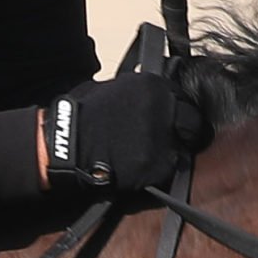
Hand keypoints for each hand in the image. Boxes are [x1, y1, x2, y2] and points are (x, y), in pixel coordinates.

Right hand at [37, 64, 213, 195]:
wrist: (66, 145)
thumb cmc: (80, 116)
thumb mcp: (109, 88)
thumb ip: (136, 93)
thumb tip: (146, 99)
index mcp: (153, 86)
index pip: (181, 98)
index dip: (175, 111)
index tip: (169, 120)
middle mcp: (163, 110)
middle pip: (192, 122)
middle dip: (184, 131)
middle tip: (170, 140)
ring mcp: (162, 139)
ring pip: (182, 148)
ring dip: (170, 153)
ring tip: (149, 156)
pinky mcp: (156, 165)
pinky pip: (167, 170)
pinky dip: (156, 171)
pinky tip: (140, 168)